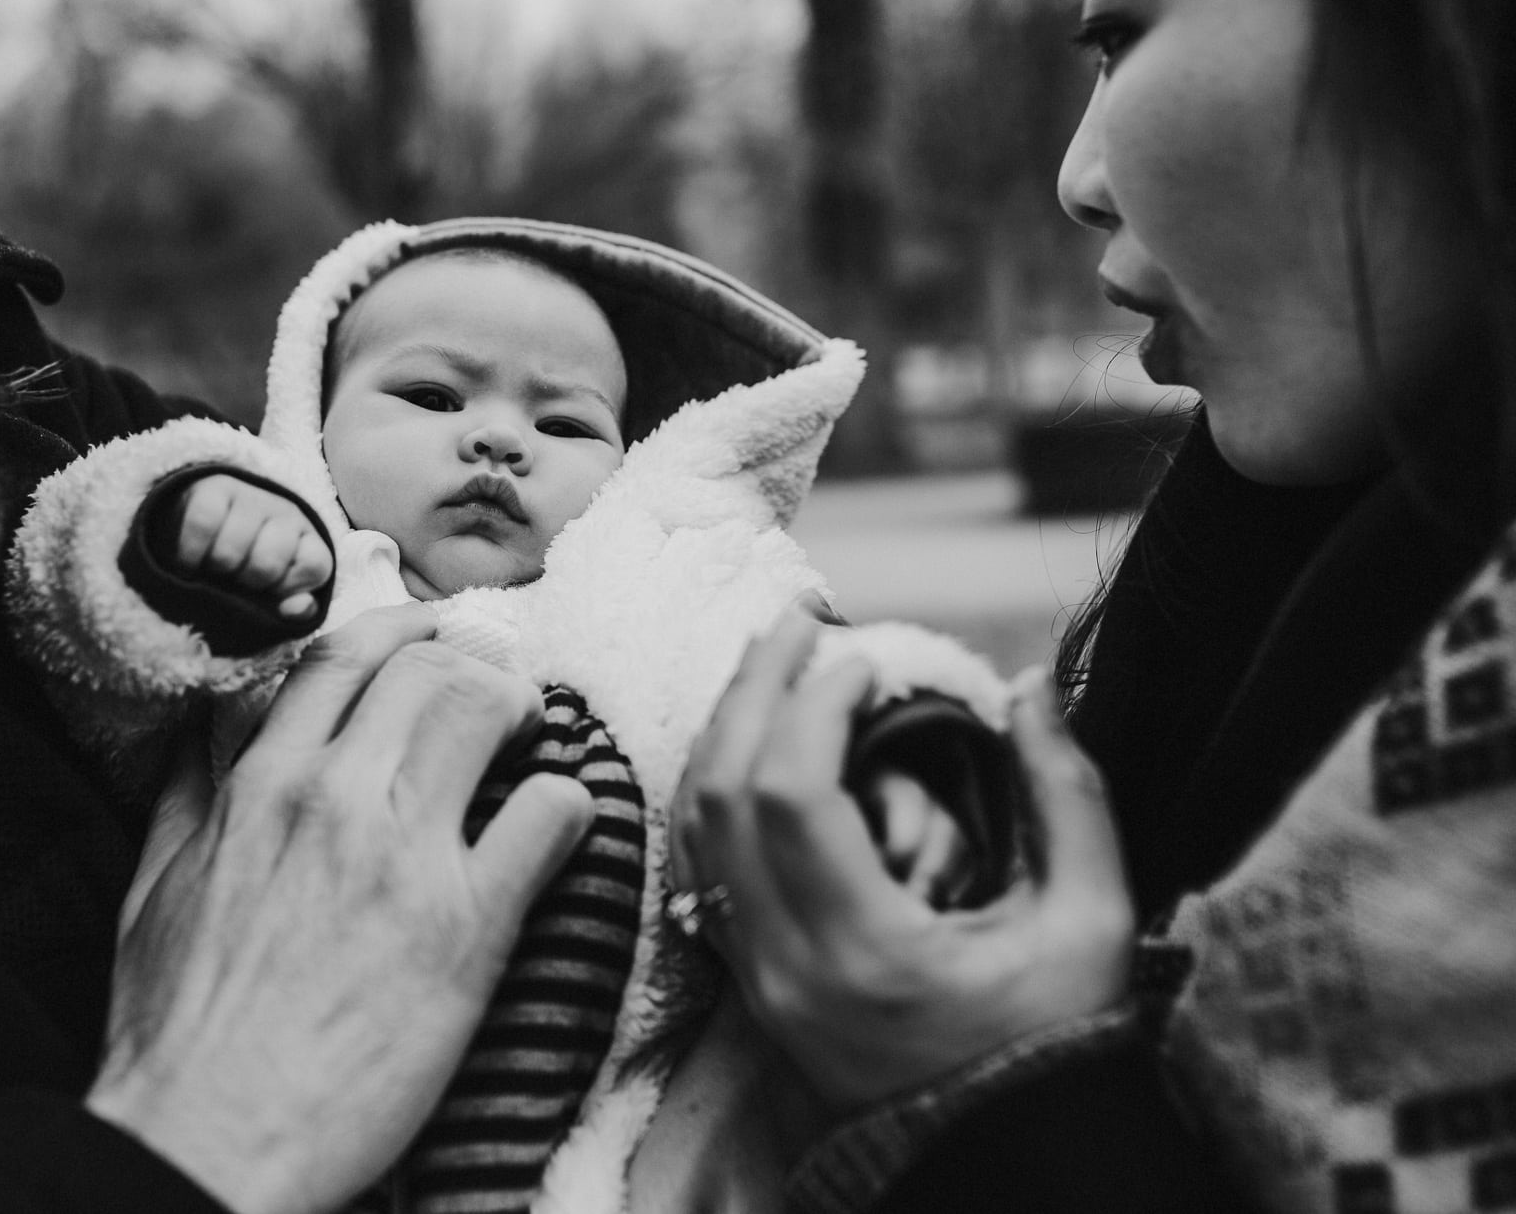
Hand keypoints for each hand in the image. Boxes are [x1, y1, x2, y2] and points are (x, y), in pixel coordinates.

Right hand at [88, 606, 594, 1213]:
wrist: (207, 1138)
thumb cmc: (176, 1030)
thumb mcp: (153, 890)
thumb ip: (186, 797)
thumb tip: (201, 734)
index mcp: (260, 787)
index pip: (343, 656)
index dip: (405, 627)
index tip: (439, 630)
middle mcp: (333, 798)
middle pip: (430, 666)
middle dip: (478, 667)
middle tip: (503, 701)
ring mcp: (402, 855)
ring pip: (488, 709)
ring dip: (528, 714)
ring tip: (536, 748)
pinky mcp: (466, 927)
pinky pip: (548, 817)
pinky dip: (568, 805)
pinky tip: (559, 827)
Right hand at [174, 475, 333, 618]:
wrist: (205, 524)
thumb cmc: (247, 568)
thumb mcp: (275, 593)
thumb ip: (294, 607)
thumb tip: (296, 608)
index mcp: (308, 540)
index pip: (314, 567)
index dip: (288, 588)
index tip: (270, 591)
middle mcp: (285, 512)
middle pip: (266, 565)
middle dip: (246, 582)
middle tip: (235, 578)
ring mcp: (251, 497)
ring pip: (230, 550)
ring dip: (215, 569)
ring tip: (212, 568)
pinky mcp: (214, 488)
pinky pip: (202, 524)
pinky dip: (189, 553)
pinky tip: (189, 562)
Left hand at [670, 609, 1133, 1111]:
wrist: (1010, 1163)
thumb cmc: (1060, 1048)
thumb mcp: (1092, 922)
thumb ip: (1066, 796)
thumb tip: (1028, 687)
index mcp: (869, 955)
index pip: (791, 797)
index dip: (813, 706)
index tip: (865, 661)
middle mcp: (789, 971)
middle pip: (721, 798)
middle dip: (751, 692)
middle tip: (796, 624)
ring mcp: (757, 983)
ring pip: (693, 833)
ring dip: (723, 735)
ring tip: (769, 668)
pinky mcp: (751, 987)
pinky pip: (697, 871)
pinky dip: (713, 795)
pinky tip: (750, 746)